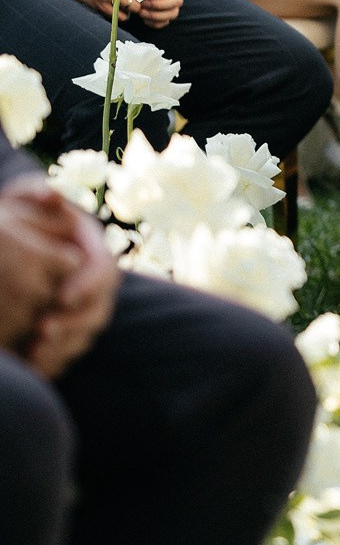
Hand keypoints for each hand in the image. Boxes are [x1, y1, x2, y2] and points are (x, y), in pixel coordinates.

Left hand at [23, 193, 118, 378]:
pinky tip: (30, 366)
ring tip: (34, 352)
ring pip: (85, 334)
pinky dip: (53, 361)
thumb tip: (51, 194)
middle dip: (73, 323)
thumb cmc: (22, 214)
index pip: (104, 271)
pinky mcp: (66, 329)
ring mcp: (82, 308)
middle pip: (98, 308)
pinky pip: (68, 351)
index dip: (86, 286)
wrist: (14, 237)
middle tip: (41, 330)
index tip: (60, 297)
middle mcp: (94, 283)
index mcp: (93, 251)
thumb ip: (37, 194)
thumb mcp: (26, 197)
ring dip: (63, 346)